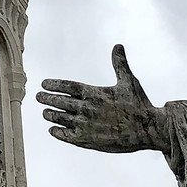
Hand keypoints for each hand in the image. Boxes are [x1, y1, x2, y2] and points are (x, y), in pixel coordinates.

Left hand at [37, 44, 169, 153]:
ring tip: (45, 112)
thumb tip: (117, 45)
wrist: (147, 129)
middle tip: (38, 96)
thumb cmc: (139, 104)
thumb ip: (119, 63)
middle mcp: (86, 108)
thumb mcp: (129, 81)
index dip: (53, 84)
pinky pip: (66, 136)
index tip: (43, 83)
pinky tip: (53, 130)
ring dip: (50, 115)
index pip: (67, 86)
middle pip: (59, 102)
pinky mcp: (88, 141)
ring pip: (60, 119)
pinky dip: (57, 133)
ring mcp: (85, 125)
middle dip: (47, 98)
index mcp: (94, 93)